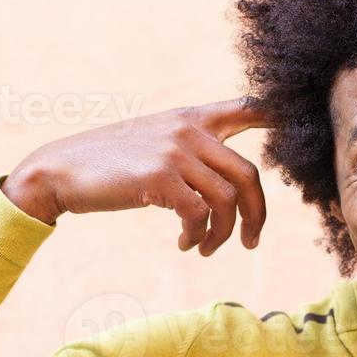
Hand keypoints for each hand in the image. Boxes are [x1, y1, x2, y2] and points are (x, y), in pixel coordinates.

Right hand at [1, 98, 269, 253]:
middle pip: (249, 175)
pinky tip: (185, 245)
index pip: (245, 108)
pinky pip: (199, 214)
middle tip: (251, 242)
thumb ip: (191, 151)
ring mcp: (175, 151)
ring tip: (206, 249)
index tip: (297, 121)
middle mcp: (189, 130)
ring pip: (228, 201)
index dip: (277, 115)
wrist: (60, 171)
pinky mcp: (160, 177)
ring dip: (222, 235)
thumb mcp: (155, 143)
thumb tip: (228, 183)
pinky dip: (197, 236)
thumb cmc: (110, 164)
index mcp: (191, 118)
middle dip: (257, 215)